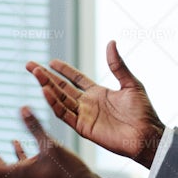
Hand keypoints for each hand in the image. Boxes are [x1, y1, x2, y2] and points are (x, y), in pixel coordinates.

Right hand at [28, 40, 164, 167]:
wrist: (147, 135)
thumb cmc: (143, 112)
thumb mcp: (131, 83)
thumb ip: (118, 65)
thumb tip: (111, 42)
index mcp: (99, 93)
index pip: (76, 79)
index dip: (63, 70)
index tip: (51, 61)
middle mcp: (88, 104)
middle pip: (62, 88)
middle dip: (46, 77)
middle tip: (31, 65)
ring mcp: (84, 116)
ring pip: (60, 99)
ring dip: (47, 87)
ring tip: (36, 73)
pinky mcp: (83, 128)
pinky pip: (65, 114)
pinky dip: (54, 104)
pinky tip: (46, 91)